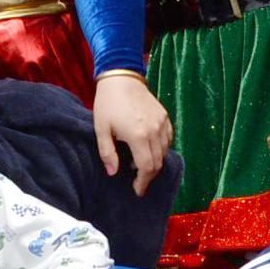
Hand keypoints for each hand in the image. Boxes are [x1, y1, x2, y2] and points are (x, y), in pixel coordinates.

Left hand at [92, 68, 172, 187]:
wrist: (121, 78)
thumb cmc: (108, 103)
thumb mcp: (101, 129)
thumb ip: (107, 152)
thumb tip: (112, 172)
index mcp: (138, 136)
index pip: (146, 167)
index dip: (143, 182)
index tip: (137, 190)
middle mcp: (154, 131)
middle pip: (157, 162)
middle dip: (149, 176)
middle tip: (139, 183)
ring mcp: (162, 123)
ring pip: (164, 152)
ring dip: (154, 162)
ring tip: (139, 164)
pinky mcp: (165, 116)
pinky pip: (168, 139)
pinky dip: (161, 149)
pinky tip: (148, 149)